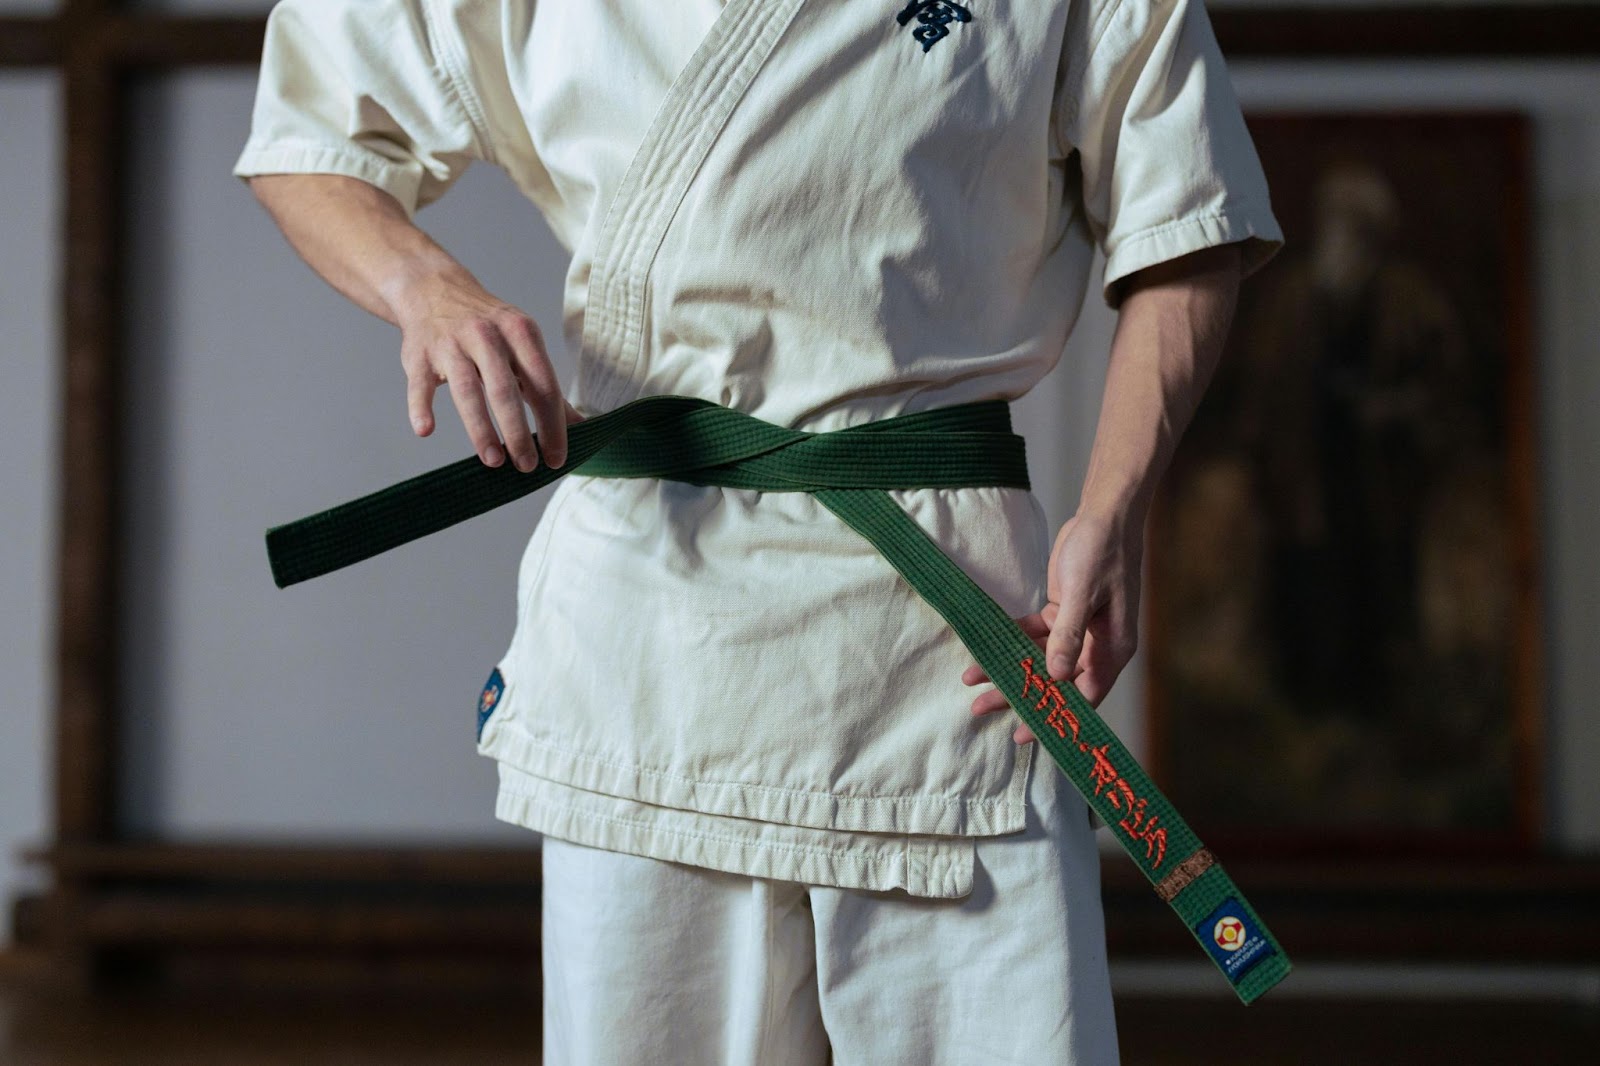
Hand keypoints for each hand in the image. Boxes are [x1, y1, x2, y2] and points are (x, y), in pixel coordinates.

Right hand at [395, 273, 583, 471]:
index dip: (552, 424)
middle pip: (506, 390)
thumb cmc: (487, 327)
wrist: (433, 289)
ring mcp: (451, 344)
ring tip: (493, 461)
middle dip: (518, 432)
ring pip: (468, 391)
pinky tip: (425, 430)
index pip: (543, 384)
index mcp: (520, 333)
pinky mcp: (419, 354)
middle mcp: (487, 335)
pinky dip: (420, 407)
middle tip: (527, 467)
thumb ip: (545, 385)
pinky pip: (420, 384)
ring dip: (481, 429)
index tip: (557, 458)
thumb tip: (579, 426)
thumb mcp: (522, 344)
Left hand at [963, 511, 1142, 742]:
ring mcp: (1080, 631)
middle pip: (1056, 684)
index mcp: (1113, 649)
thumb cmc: (1103, 552)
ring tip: (972, 681)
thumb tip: (1057, 676)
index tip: (1023, 733)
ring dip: (1008, 669)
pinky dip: (1011, 642)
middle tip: (980, 710)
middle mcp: (1097, 646)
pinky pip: (1034, 636)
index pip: (1083, 697)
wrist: (1105, 515)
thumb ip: (1069, 635)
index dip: (1054, 718)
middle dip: (1019, 697)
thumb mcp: (1084, 593)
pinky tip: (984, 649)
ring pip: (1040, 661)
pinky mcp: (1063, 613)